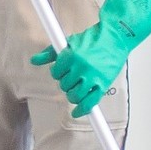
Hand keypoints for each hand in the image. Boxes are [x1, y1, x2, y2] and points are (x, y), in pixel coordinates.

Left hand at [30, 0, 150, 117]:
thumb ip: (50, 53)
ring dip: (73, 95)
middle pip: (64, 85)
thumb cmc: (93, 39)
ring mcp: (93, 77)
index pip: (56, 73)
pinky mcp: (103, 84)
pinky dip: (82, 110)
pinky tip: (77, 112)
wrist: (116, 37)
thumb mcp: (69, 42)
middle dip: (66, 83)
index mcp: (71, 56)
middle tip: (73, 77)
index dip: (58, 73)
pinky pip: (90, 103)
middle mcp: (81, 67)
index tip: (63, 71)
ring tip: (76, 89)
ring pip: (74, 96)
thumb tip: (34, 60)